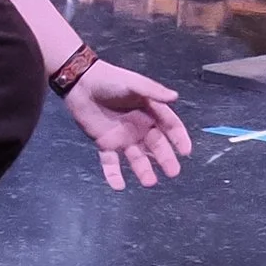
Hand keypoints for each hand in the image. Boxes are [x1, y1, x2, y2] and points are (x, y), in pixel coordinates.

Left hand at [61, 61, 191, 189]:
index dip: (179, 138)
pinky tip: (119, 186)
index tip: (185, 151)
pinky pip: (110, 162)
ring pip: (137, 158)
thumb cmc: (109, 79)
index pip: (169, 127)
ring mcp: (122, 137)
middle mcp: (139, 127)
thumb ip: (153, 91)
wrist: (80, 82)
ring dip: (143, 170)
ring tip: (149, 182)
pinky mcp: (105, 143)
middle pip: (156, 146)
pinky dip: (114, 175)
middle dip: (165, 159)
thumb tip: (175, 97)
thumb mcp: (133, 83)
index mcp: (150, 111)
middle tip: (173, 172)